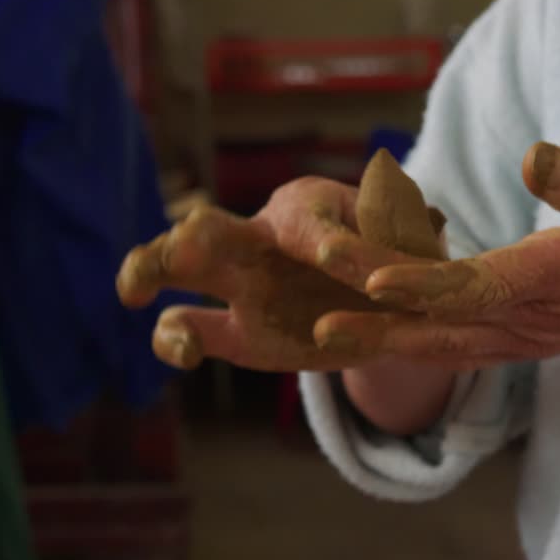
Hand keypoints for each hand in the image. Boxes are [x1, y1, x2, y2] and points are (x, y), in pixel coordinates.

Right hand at [116, 177, 430, 370]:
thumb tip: (427, 225)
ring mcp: (239, 283)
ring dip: (153, 269)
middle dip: (192, 236)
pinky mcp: (236, 333)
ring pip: (181, 265)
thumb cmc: (400, 262)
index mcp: (309, 207)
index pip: (307, 222)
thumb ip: (407, 241)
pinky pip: (188, 329)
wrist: (389, 313)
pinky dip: (175, 338)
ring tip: (132, 287)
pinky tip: (181, 352)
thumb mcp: (413, 248)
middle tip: (178, 247)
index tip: (330, 257)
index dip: (320, 241)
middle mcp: (261, 237)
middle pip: (214, 229)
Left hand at [316, 143, 559, 367]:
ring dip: (383, 342)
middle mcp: (533, 316)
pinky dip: (412, 344)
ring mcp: (527, 336)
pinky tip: (374, 337)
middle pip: (442, 323)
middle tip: (315, 320)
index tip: (369, 279)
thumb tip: (535, 160)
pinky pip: (457, 347)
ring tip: (324, 336)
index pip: (477, 283)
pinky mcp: (524, 339)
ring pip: (443, 345)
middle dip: (377, 320)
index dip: (422, 281)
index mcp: (555, 276)